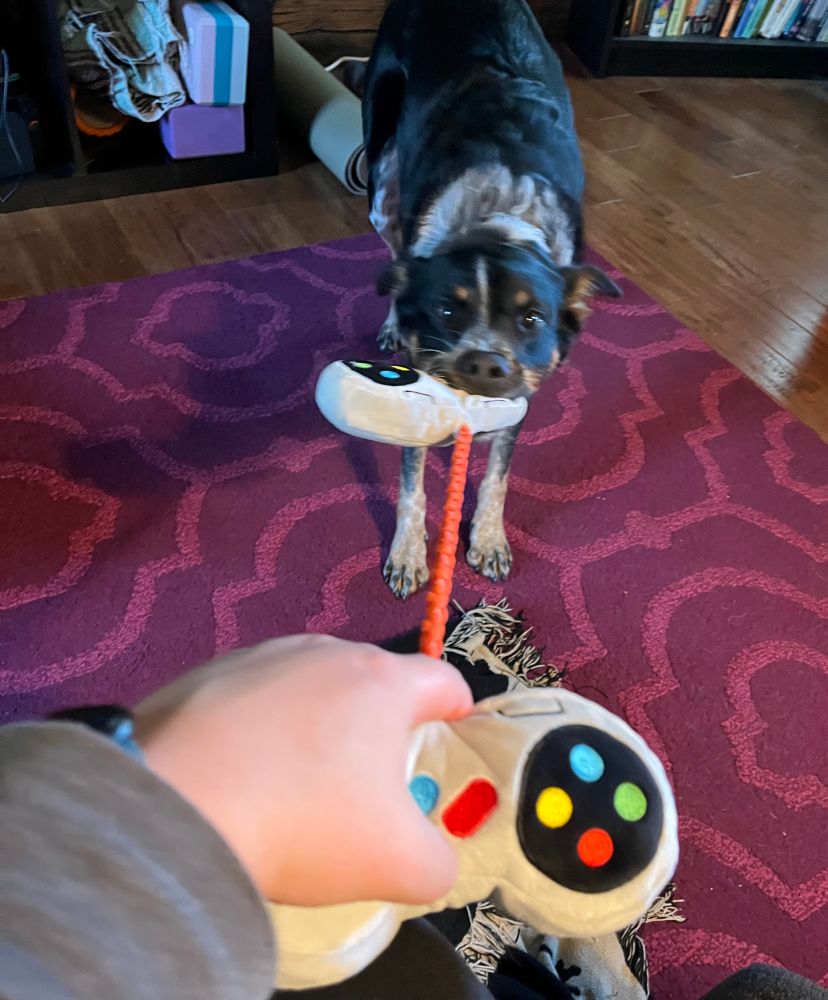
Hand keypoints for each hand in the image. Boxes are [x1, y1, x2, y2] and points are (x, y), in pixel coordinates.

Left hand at [134, 635, 472, 906]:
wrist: (174, 807)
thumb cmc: (302, 821)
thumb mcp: (399, 864)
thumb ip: (439, 861)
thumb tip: (432, 856)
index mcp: (381, 682)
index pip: (442, 679)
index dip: (457, 708)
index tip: (452, 733)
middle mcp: (324, 652)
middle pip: (373, 683)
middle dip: (379, 727)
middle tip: (366, 784)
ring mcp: (261, 656)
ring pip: (310, 687)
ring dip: (315, 725)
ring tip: (294, 783)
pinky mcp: (206, 674)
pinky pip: (253, 699)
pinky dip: (258, 729)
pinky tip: (240, 775)